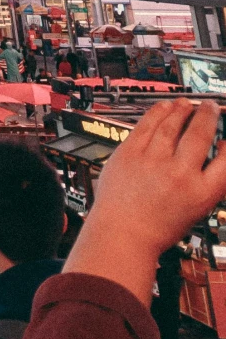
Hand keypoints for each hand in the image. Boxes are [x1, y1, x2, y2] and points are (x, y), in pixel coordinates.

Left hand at [66, 98, 225, 306]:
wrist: (121, 235)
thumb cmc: (157, 227)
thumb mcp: (194, 211)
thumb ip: (207, 184)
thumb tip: (218, 157)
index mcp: (200, 194)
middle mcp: (179, 174)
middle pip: (200, 134)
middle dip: (207, 116)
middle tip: (209, 107)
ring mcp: (153, 161)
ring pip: (173, 124)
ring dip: (182, 109)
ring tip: (186, 103)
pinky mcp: (130, 153)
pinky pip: (147, 124)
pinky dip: (158, 112)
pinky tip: (165, 106)